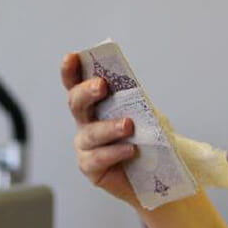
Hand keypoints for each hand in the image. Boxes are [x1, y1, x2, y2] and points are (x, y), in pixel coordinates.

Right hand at [61, 52, 137, 205]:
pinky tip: (130, 150)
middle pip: (76, 103)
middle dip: (87, 92)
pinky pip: (98, 158)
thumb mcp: (144, 114)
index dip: (70, 70)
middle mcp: (84, 123)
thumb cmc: (146, 137)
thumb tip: (133, 90)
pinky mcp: (90, 168)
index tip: (72, 56)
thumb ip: (136, 102)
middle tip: (101, 85)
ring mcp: (85, 146)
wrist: (156, 171)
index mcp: (94, 104)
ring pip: (90, 133)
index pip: (77, 84)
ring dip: (109, 127)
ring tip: (128, 125)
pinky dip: (115, 152)